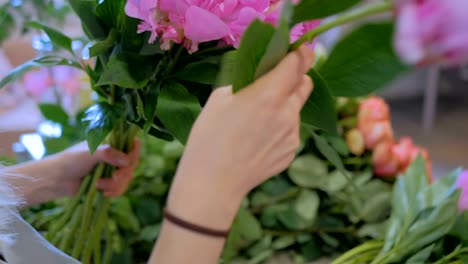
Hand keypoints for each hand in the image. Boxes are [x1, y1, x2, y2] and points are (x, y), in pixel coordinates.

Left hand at [58, 140, 140, 196]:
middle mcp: (113, 156)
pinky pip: (120, 189)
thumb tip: (128, 161)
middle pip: (131, 164)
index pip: (131, 145)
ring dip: (115, 184)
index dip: (134, 152)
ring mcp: (111, 171)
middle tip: (115, 177)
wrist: (55, 180)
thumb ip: (109, 154)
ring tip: (99, 185)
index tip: (129, 160)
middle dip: (124, 172)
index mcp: (110, 144)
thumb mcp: (90, 153)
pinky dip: (114, 192)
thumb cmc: (70, 161)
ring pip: (127, 178)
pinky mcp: (107, 184)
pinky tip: (104, 193)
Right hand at [167, 45, 313, 229]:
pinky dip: (280, 129)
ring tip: (258, 121)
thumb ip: (245, 83)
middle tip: (278, 80)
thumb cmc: (209, 137)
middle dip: (296, 77)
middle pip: (306, 84)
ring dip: (285, 106)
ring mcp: (293, 135)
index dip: (300, 53)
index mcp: (269, 94)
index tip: (297, 50)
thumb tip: (257, 81)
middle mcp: (288, 113)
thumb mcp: (219, 99)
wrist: (214, 183)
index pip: (298, 63)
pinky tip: (258, 141)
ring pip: (296, 110)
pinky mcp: (291, 153)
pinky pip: (291, 132)